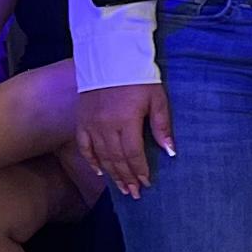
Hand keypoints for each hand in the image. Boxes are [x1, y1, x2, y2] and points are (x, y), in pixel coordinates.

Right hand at [77, 78, 172, 198]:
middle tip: (134, 193)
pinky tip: (100, 172)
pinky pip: (84, 145)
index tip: (147, 184)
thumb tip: (170, 151)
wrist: (110, 58)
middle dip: (127, 178)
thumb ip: (162, 126)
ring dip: (112, 174)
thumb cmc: (139, 78)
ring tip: (121, 188)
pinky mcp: (81, 120)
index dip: (140, 170)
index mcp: (126, 122)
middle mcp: (105, 127)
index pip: (133, 154)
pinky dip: (91, 160)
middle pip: (117, 159)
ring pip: (101, 156)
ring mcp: (91, 124)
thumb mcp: (158, 99)